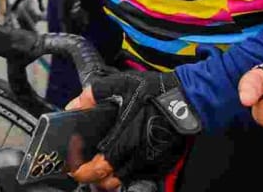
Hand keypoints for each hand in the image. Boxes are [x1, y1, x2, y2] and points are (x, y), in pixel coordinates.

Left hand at [68, 70, 196, 188]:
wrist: (188, 99)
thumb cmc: (156, 92)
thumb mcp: (121, 84)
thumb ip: (94, 94)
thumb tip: (74, 105)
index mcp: (127, 137)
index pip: (102, 166)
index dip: (86, 171)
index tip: (76, 170)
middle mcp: (139, 153)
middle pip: (112, 179)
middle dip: (96, 178)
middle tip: (85, 171)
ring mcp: (151, 159)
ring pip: (126, 178)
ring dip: (111, 178)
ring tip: (100, 170)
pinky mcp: (162, 160)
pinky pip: (141, 173)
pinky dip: (127, 172)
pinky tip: (120, 164)